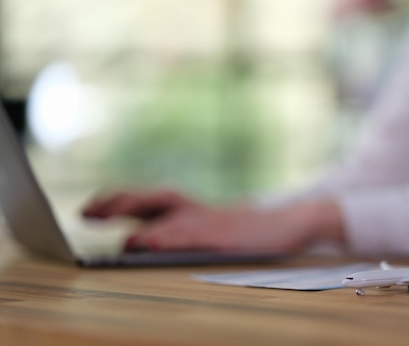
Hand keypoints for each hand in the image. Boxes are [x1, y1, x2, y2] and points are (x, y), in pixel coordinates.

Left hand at [82, 189, 344, 252]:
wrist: (291, 224)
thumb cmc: (253, 234)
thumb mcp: (215, 232)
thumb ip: (186, 233)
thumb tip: (148, 243)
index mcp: (194, 209)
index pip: (150, 200)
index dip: (119, 201)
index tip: (91, 208)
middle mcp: (196, 209)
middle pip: (150, 196)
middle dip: (116, 201)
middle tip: (86, 210)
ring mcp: (208, 218)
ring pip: (163, 207)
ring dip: (131, 209)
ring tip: (102, 214)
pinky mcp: (220, 232)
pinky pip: (186, 232)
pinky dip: (162, 235)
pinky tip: (144, 240)